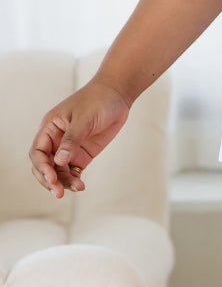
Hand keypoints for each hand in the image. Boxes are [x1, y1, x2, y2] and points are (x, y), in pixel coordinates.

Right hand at [29, 78, 130, 198]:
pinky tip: (81, 185)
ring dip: (63, 182)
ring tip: (77, 187)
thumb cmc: (98, 99)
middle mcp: (56, 139)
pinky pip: (73, 171)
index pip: (38, 152)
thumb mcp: (84, 118)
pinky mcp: (82, 153)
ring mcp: (69, 148)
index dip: (42, 167)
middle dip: (49, 180)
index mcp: (50, 127)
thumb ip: (72, 139)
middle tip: (59, 192)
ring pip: (59, 171)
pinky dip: (74, 180)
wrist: (118, 94)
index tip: (52, 178)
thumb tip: (59, 161)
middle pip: (45, 166)